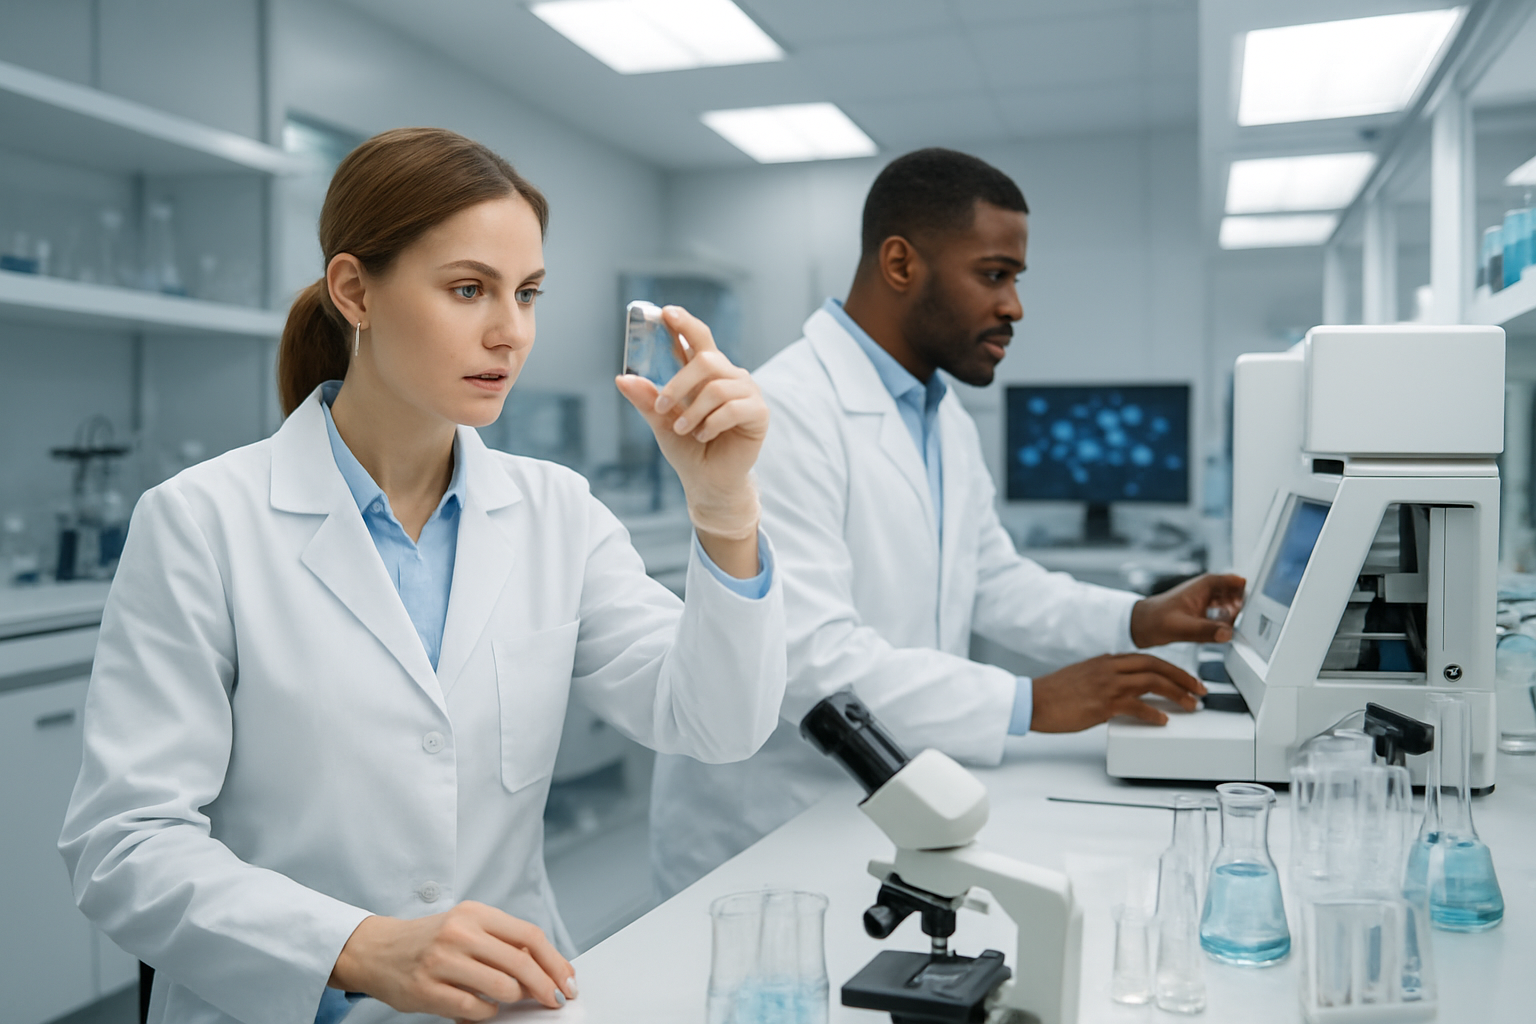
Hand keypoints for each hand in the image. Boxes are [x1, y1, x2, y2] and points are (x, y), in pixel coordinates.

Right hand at [328, 903, 575, 1020]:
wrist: (376, 950)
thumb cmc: (430, 940)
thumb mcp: (466, 926)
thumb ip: (502, 942)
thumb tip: (547, 968)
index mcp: (475, 913)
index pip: (529, 936)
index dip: (555, 961)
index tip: (567, 980)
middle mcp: (460, 933)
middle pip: (521, 963)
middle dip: (546, 986)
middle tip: (554, 999)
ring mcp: (442, 961)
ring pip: (502, 988)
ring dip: (514, 1000)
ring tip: (511, 1000)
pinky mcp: (427, 989)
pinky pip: (475, 1009)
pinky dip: (488, 1014)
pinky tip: (485, 1010)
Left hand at [616, 305, 768, 576]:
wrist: (707, 481)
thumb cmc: (687, 449)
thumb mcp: (661, 422)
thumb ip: (646, 399)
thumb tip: (622, 378)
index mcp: (706, 374)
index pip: (697, 339)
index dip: (684, 323)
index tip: (665, 312)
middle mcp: (729, 377)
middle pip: (707, 359)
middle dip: (680, 383)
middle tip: (663, 407)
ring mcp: (747, 392)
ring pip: (717, 386)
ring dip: (693, 411)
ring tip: (685, 430)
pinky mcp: (758, 413)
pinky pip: (732, 407)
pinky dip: (711, 424)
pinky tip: (704, 436)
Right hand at [1030, 653, 1206, 731]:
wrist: (1033, 700)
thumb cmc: (1055, 693)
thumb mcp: (1084, 677)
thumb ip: (1106, 679)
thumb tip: (1125, 693)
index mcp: (1106, 660)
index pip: (1148, 659)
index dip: (1172, 668)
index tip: (1186, 678)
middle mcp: (1110, 668)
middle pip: (1156, 667)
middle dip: (1183, 678)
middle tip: (1199, 690)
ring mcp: (1107, 685)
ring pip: (1152, 683)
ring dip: (1177, 694)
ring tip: (1191, 706)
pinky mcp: (1102, 704)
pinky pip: (1137, 706)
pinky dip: (1154, 713)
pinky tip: (1163, 720)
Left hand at [1129, 573, 1245, 647]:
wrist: (1140, 625)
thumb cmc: (1155, 620)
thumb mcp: (1182, 627)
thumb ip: (1205, 630)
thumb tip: (1227, 633)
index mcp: (1205, 585)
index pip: (1236, 581)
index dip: (1249, 591)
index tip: (1260, 606)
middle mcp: (1208, 590)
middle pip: (1237, 594)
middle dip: (1244, 607)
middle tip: (1245, 624)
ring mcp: (1206, 600)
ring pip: (1231, 605)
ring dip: (1236, 617)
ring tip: (1234, 630)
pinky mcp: (1204, 612)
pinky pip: (1223, 615)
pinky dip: (1227, 622)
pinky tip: (1223, 634)